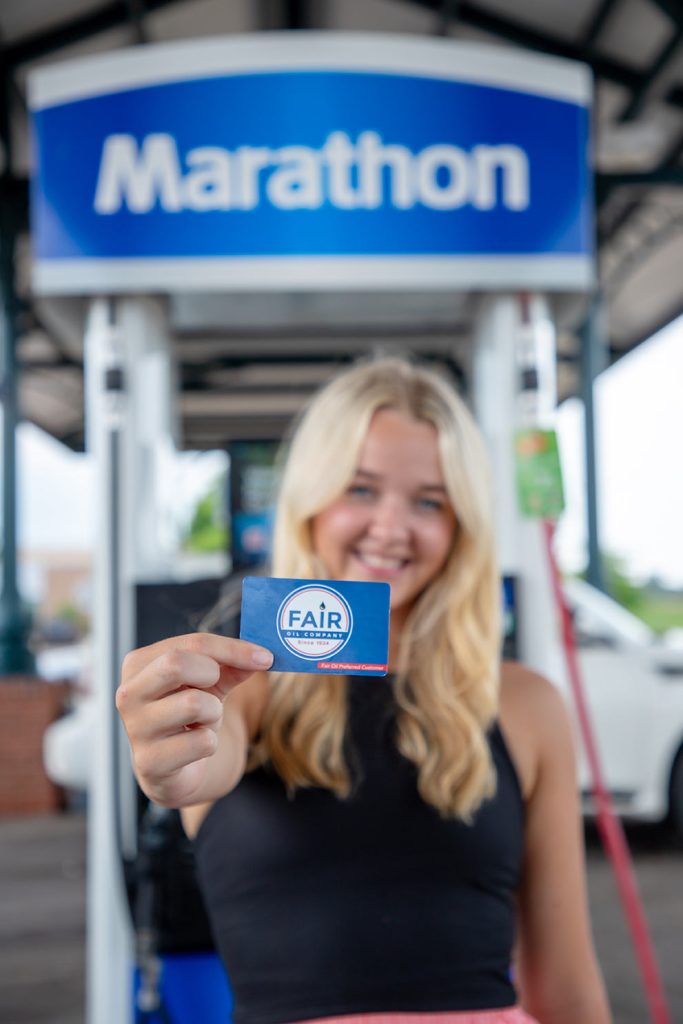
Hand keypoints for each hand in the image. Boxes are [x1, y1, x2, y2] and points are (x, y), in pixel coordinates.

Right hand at [116, 633, 272, 805]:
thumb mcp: (209, 683)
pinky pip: (201, 742)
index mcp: (139, 664)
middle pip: (176, 664)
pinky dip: (210, 743)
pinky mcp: (149, 761)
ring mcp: (135, 728)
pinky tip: (195, 747)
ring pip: (193, 703)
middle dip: (211, 675)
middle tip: (215, 688)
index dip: (233, 649)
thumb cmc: (187, 715)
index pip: (191, 643)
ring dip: (213, 713)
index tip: (265, 657)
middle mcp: (129, 693)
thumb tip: (260, 657)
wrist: (171, 768)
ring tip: (202, 721)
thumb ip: (232, 666)